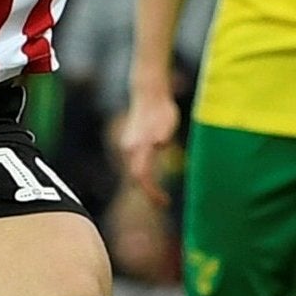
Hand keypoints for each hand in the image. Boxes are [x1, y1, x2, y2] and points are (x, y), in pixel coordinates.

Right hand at [118, 86, 181, 206]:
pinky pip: (136, 164)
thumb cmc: (161, 109)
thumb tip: (158, 143)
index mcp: (138, 146)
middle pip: (137, 178)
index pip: (142, 177)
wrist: (149, 94)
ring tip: (161, 196)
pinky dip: (145, 174)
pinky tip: (155, 178)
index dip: (152, 192)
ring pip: (135, 172)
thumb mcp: (166, 123)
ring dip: (147, 184)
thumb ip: (162, 135)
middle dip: (149, 192)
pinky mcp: (131, 144)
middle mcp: (130, 149)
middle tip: (164, 202)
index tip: (165, 202)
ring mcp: (128, 146)